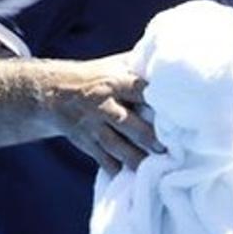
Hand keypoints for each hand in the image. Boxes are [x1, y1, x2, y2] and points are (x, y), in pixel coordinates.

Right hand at [45, 53, 163, 174]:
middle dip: (148, 137)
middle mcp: (103, 104)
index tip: (180, 111)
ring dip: (134, 158)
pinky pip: (101, 158)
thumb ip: (141, 63)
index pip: (139, 90)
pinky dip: (114, 168)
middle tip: (168, 149)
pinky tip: (129, 177)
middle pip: (127, 123)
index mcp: (115, 81)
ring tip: (153, 168)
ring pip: (115, 145)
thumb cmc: (96, 76)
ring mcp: (92, 125)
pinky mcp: (85, 141)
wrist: (53, 91)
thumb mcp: (116, 63)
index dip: (158, 101)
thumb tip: (172, 56)